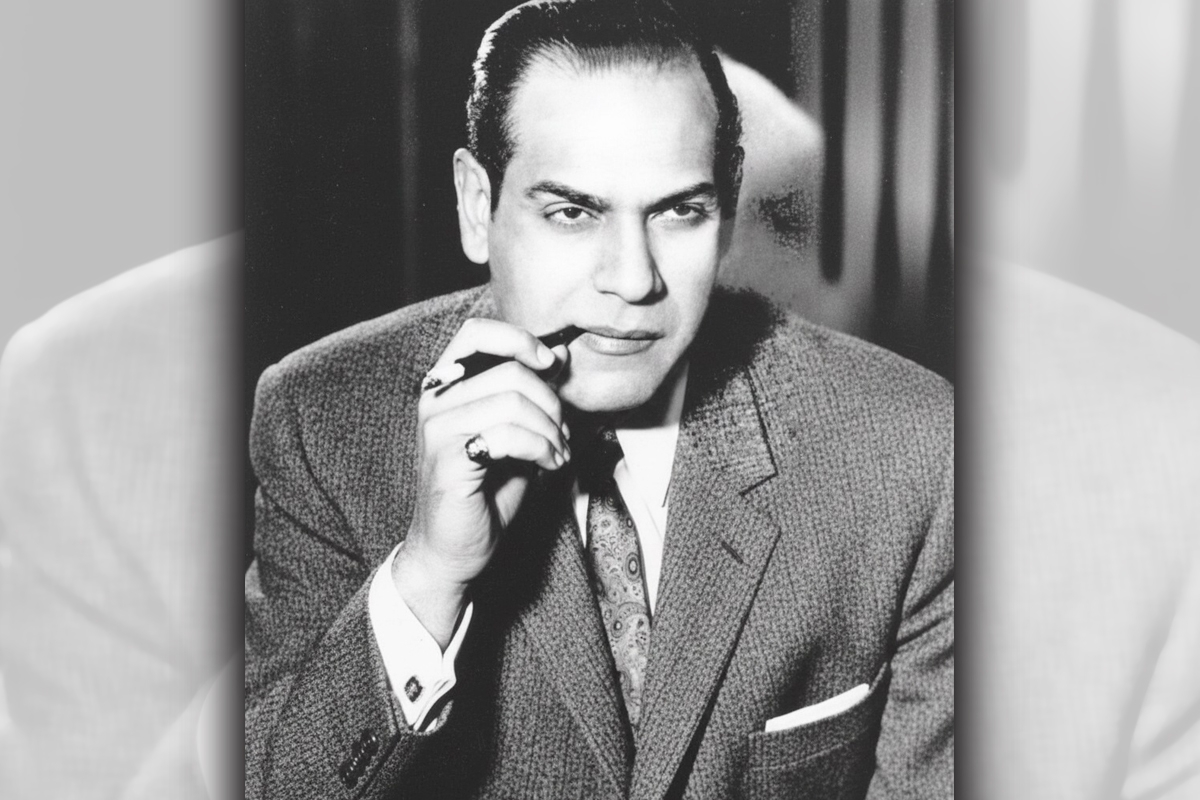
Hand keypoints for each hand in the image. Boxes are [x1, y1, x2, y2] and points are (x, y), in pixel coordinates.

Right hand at [393, 318, 570, 646]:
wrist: (453, 550)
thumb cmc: (484, 493)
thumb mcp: (515, 433)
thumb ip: (530, 394)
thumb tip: (558, 354)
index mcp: (446, 386)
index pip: (477, 333)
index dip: (521, 340)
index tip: (550, 365)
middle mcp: (435, 400)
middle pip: (510, 372)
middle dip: (551, 404)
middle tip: (562, 435)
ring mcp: (437, 429)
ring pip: (513, 402)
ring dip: (550, 431)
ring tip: (557, 454)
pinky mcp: (448, 459)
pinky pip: (508, 435)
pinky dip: (541, 449)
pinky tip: (548, 466)